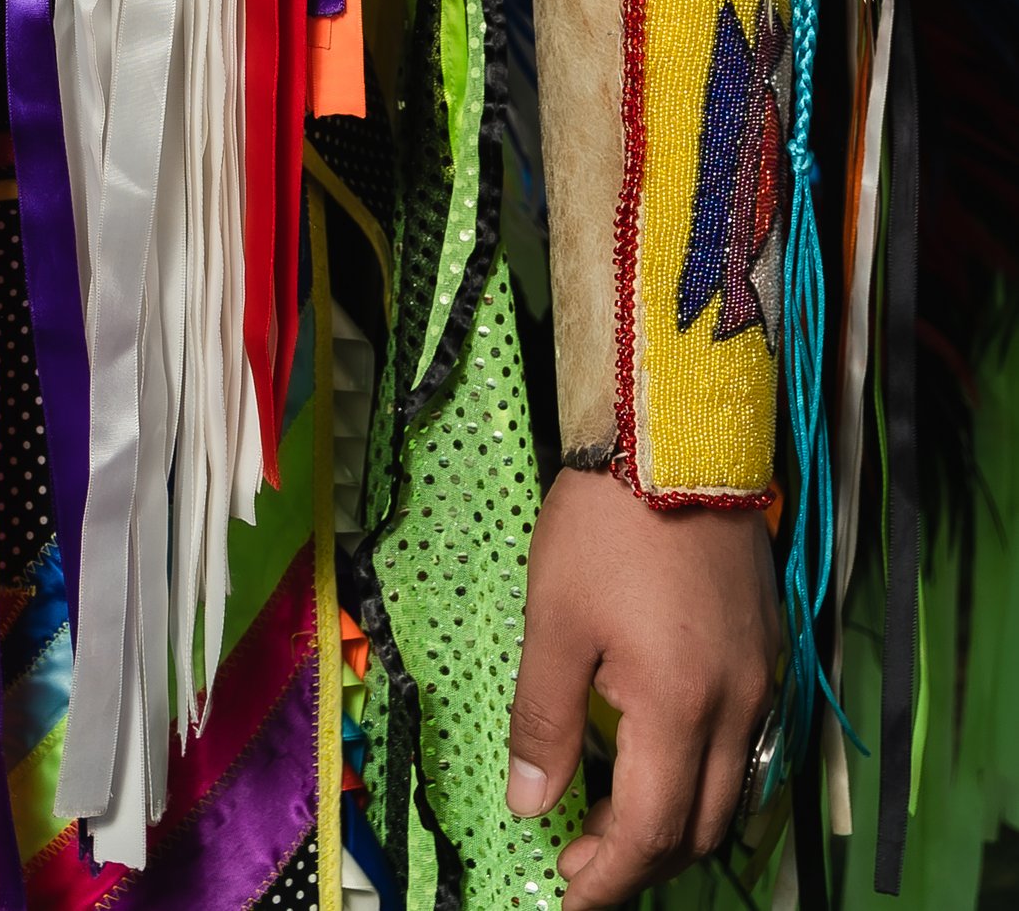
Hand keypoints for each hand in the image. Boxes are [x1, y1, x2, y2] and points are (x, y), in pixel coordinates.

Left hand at [507, 469, 780, 900]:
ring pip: (732, 794)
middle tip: (583, 857)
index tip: (568, 893)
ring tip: (616, 816)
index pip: (651, 832)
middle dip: (642, 860)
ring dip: (678, 824)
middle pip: (700, 828)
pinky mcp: (770, 652)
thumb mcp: (553, 620)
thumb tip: (530, 805)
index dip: (608, 876)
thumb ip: (542, 720)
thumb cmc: (605, 524)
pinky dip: (706, 777)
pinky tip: (664, 759)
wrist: (674, 436)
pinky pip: (748, 748)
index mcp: (680, 707)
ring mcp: (762, 681)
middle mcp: (738, 708)